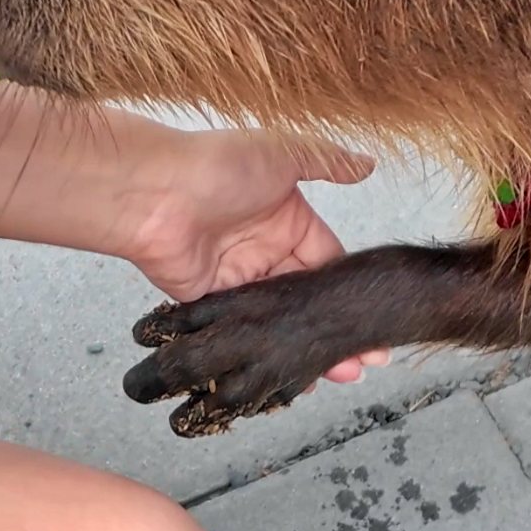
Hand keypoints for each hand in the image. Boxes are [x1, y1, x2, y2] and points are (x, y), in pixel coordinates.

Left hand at [118, 129, 391, 383]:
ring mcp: (238, 277)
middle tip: (367, 359)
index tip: (378, 316)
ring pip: (279, 320)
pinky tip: (291, 376)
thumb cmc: (218, 165)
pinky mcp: (210, 300)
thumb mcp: (283, 154)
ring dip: (305, 346)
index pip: (327, 260)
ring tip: (340, 374)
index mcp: (286, 219)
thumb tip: (367, 164)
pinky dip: (264, 353)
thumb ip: (327, 161)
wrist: (152, 191)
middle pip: (307, 297)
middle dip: (335, 328)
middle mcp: (264, 250)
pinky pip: (242, 330)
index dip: (350, 290)